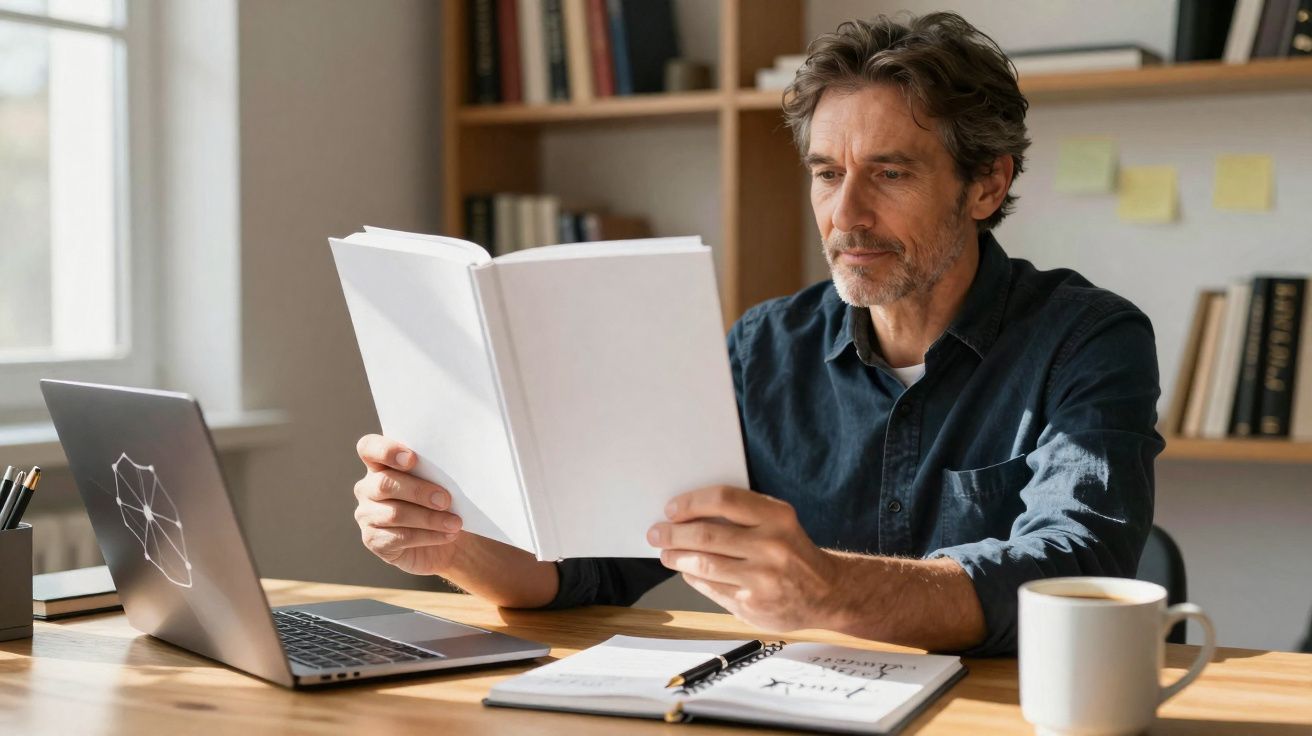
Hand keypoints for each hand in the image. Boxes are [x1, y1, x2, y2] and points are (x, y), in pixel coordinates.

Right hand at [353, 434, 463, 575]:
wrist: (447, 540)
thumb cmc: (443, 502)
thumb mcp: (442, 482)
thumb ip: (436, 470)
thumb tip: (455, 465)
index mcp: (380, 464)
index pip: (368, 448)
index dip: (386, 451)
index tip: (412, 459)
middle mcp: (367, 487)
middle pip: (384, 484)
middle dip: (419, 491)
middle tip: (446, 500)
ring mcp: (367, 514)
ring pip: (394, 513)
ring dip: (429, 518)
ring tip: (454, 523)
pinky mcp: (373, 540)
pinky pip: (400, 537)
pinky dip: (428, 536)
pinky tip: (447, 535)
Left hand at [648, 486, 838, 632]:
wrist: (827, 594)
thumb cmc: (793, 550)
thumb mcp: (779, 523)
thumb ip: (743, 516)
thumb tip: (687, 514)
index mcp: (777, 517)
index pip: (723, 500)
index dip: (691, 503)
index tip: (672, 509)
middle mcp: (771, 546)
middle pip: (706, 535)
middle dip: (673, 534)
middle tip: (656, 532)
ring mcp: (761, 579)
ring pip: (703, 564)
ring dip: (676, 557)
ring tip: (666, 553)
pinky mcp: (752, 605)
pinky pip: (711, 588)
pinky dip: (693, 577)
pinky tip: (687, 570)